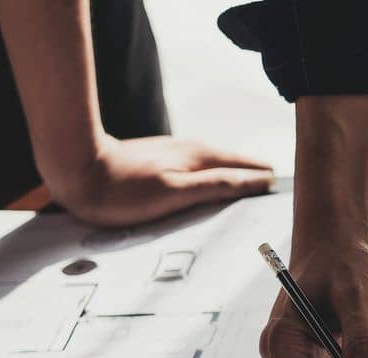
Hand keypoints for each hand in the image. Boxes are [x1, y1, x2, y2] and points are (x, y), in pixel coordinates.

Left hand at [44, 134, 274, 226]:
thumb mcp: (178, 192)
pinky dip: (214, 179)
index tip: (291, 193)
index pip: (250, 168)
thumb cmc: (122, 190)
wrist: (76, 171)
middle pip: (236, 165)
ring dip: (237, 178)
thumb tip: (259, 180)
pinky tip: (212, 189)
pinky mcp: (159, 163)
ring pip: (217, 166)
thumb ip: (219, 185)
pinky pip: (199, 171)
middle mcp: (191, 152)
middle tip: (282, 195)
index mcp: (201, 157)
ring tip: (255, 192)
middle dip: (258, 177)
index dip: (269, 180)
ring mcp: (175, 156)